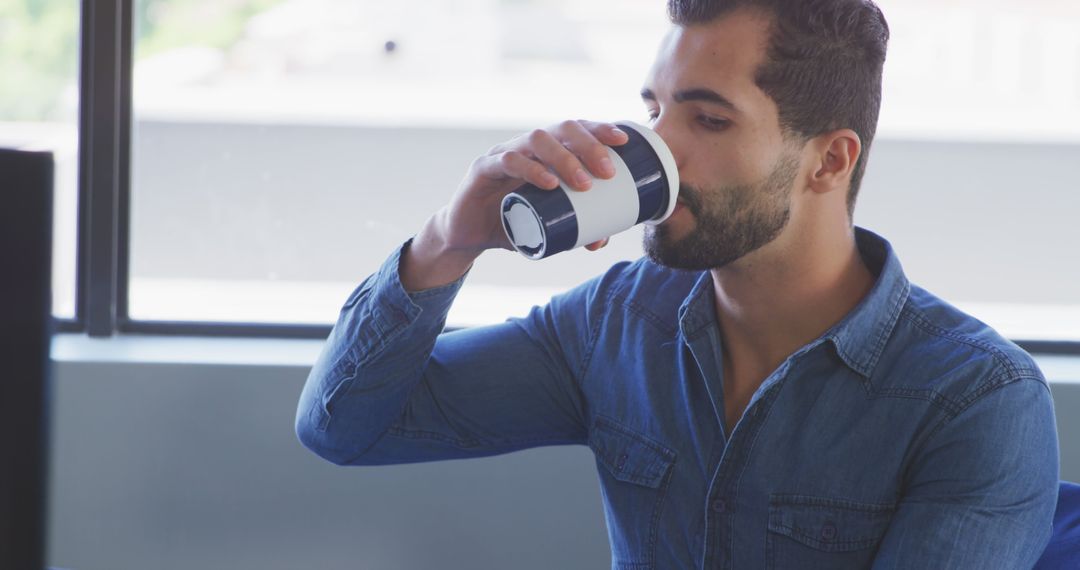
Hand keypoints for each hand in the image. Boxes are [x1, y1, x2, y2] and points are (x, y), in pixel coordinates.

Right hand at [402, 120, 626, 290]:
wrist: (467, 234)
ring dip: (565, 158)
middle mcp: (525, 145)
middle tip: (608, 172)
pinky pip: (508, 161)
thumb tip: (602, 241)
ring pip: (536, 140)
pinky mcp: (482, 169)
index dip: (599, 129)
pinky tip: (549, 183)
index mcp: (544, 151)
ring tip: (585, 182)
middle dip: (588, 145)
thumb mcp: (546, 227)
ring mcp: (503, 154)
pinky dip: (531, 170)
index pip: (575, 129)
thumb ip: (573, 229)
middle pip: (560, 128)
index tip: (623, 142)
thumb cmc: (511, 221)